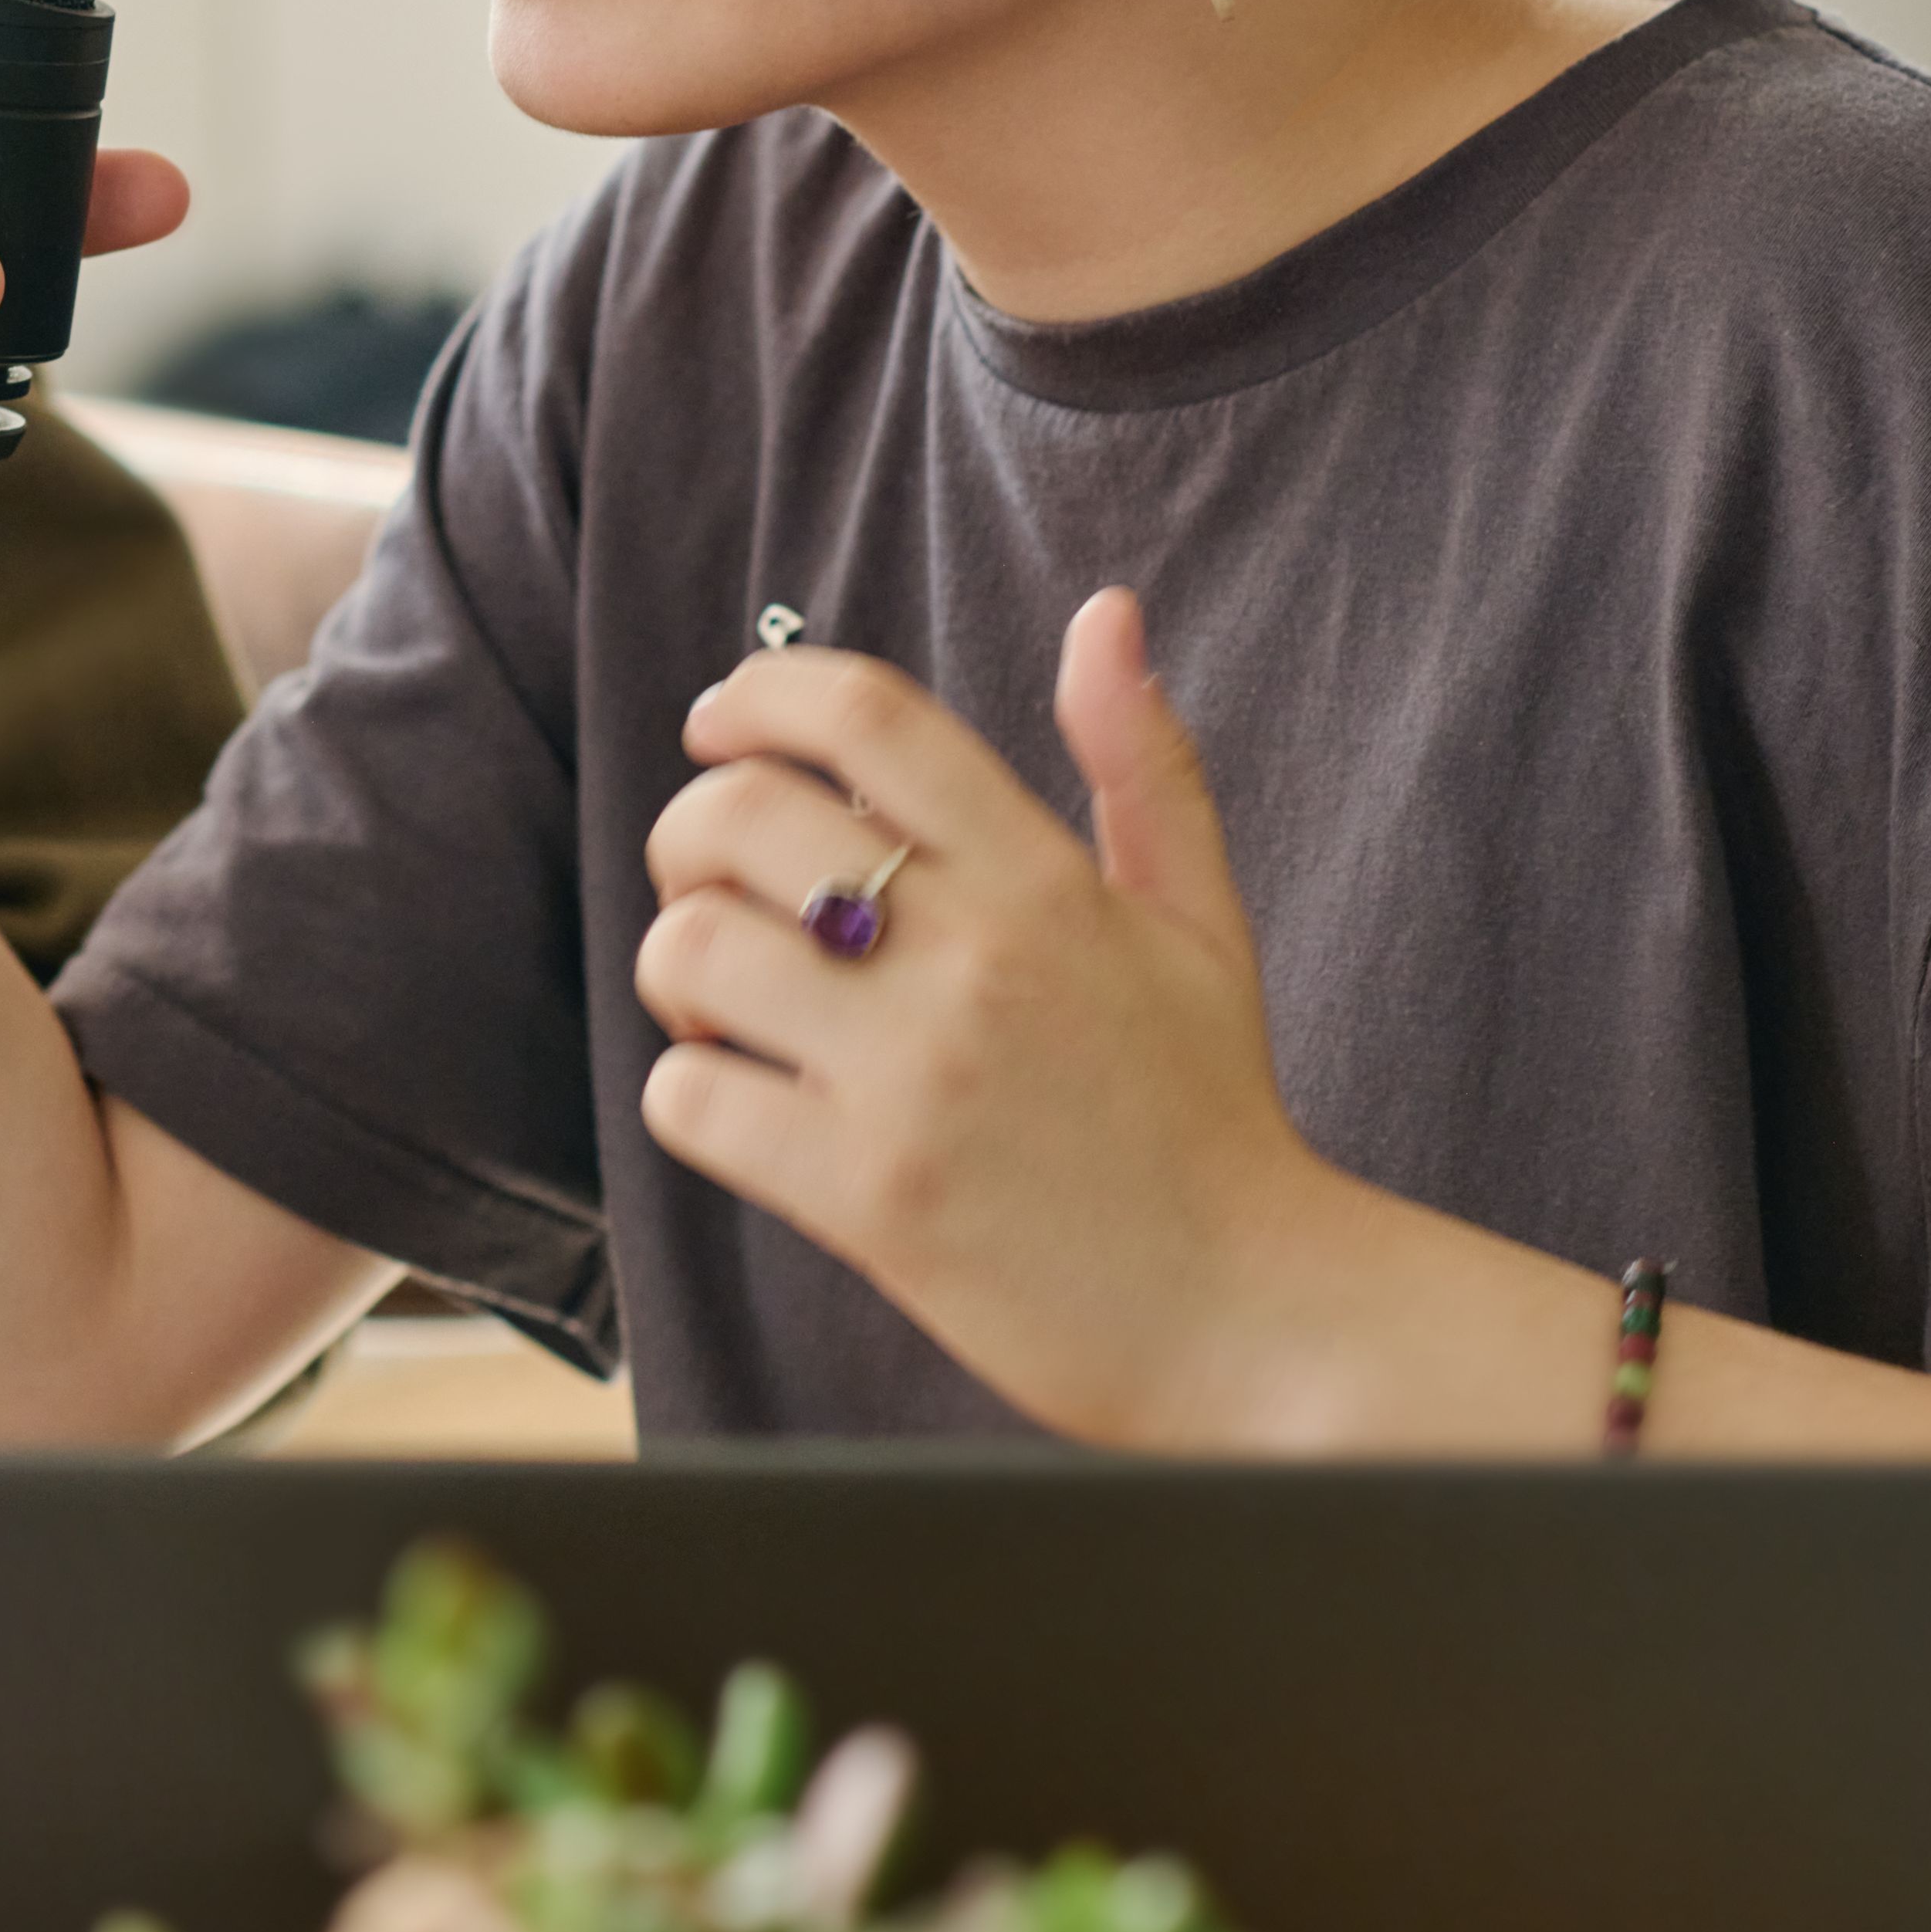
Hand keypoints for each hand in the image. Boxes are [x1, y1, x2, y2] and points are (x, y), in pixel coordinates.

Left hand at [631, 588, 1343, 1445]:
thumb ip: (1142, 762)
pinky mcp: (868, 1196)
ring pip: (692, 950)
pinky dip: (690, 1096)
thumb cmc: (1207, 1116)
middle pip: (740, 816)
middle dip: (688, 832)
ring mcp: (913, 1077)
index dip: (761, 692)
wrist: (1250, 1317)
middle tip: (710, 882)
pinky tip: (745, 1107)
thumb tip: (1104, 614)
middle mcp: (973, 958)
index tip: (721, 722)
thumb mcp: (1201, 922)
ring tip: (726, 1007)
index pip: (866, 717)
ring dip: (680, 970)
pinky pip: (691, 1100)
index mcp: (1045, 880)